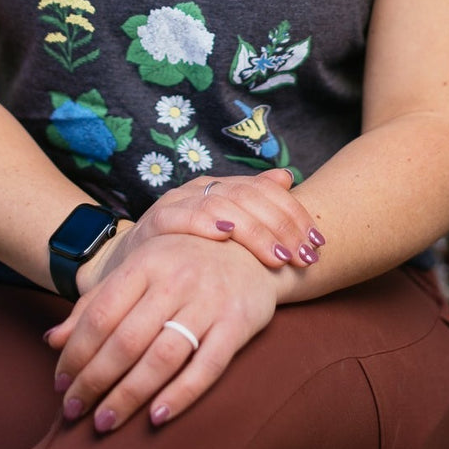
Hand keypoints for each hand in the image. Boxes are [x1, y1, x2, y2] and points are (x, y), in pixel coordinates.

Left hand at [47, 231, 279, 431]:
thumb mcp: (139, 268)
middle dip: (95, 382)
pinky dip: (181, 395)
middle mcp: (177, 278)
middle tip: (74, 413)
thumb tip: (53, 341)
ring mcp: (209, 300)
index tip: (60, 385)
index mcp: (146, 262)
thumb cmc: (184, 263)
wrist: (250, 249)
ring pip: (162, 357)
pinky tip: (157, 417)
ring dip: (129, 396)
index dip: (76, 354)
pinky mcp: (238, 322)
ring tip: (105, 422)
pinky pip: (207, 366)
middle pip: (126, 340)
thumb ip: (96, 303)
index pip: (101, 314)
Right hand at [79, 169, 324, 293]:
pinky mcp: (155, 222)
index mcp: (223, 188)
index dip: (295, 214)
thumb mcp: (224, 235)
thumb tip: (287, 176)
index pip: (267, 190)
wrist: (130, 271)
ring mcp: (178, 202)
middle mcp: (202, 189)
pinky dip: (205, 222)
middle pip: (251, 197)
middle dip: (283, 227)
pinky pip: (182, 216)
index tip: (318, 244)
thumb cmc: (185, 256)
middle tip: (305, 256)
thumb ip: (253, 206)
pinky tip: (226, 236)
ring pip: (224, 205)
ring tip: (279, 257)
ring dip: (256, 232)